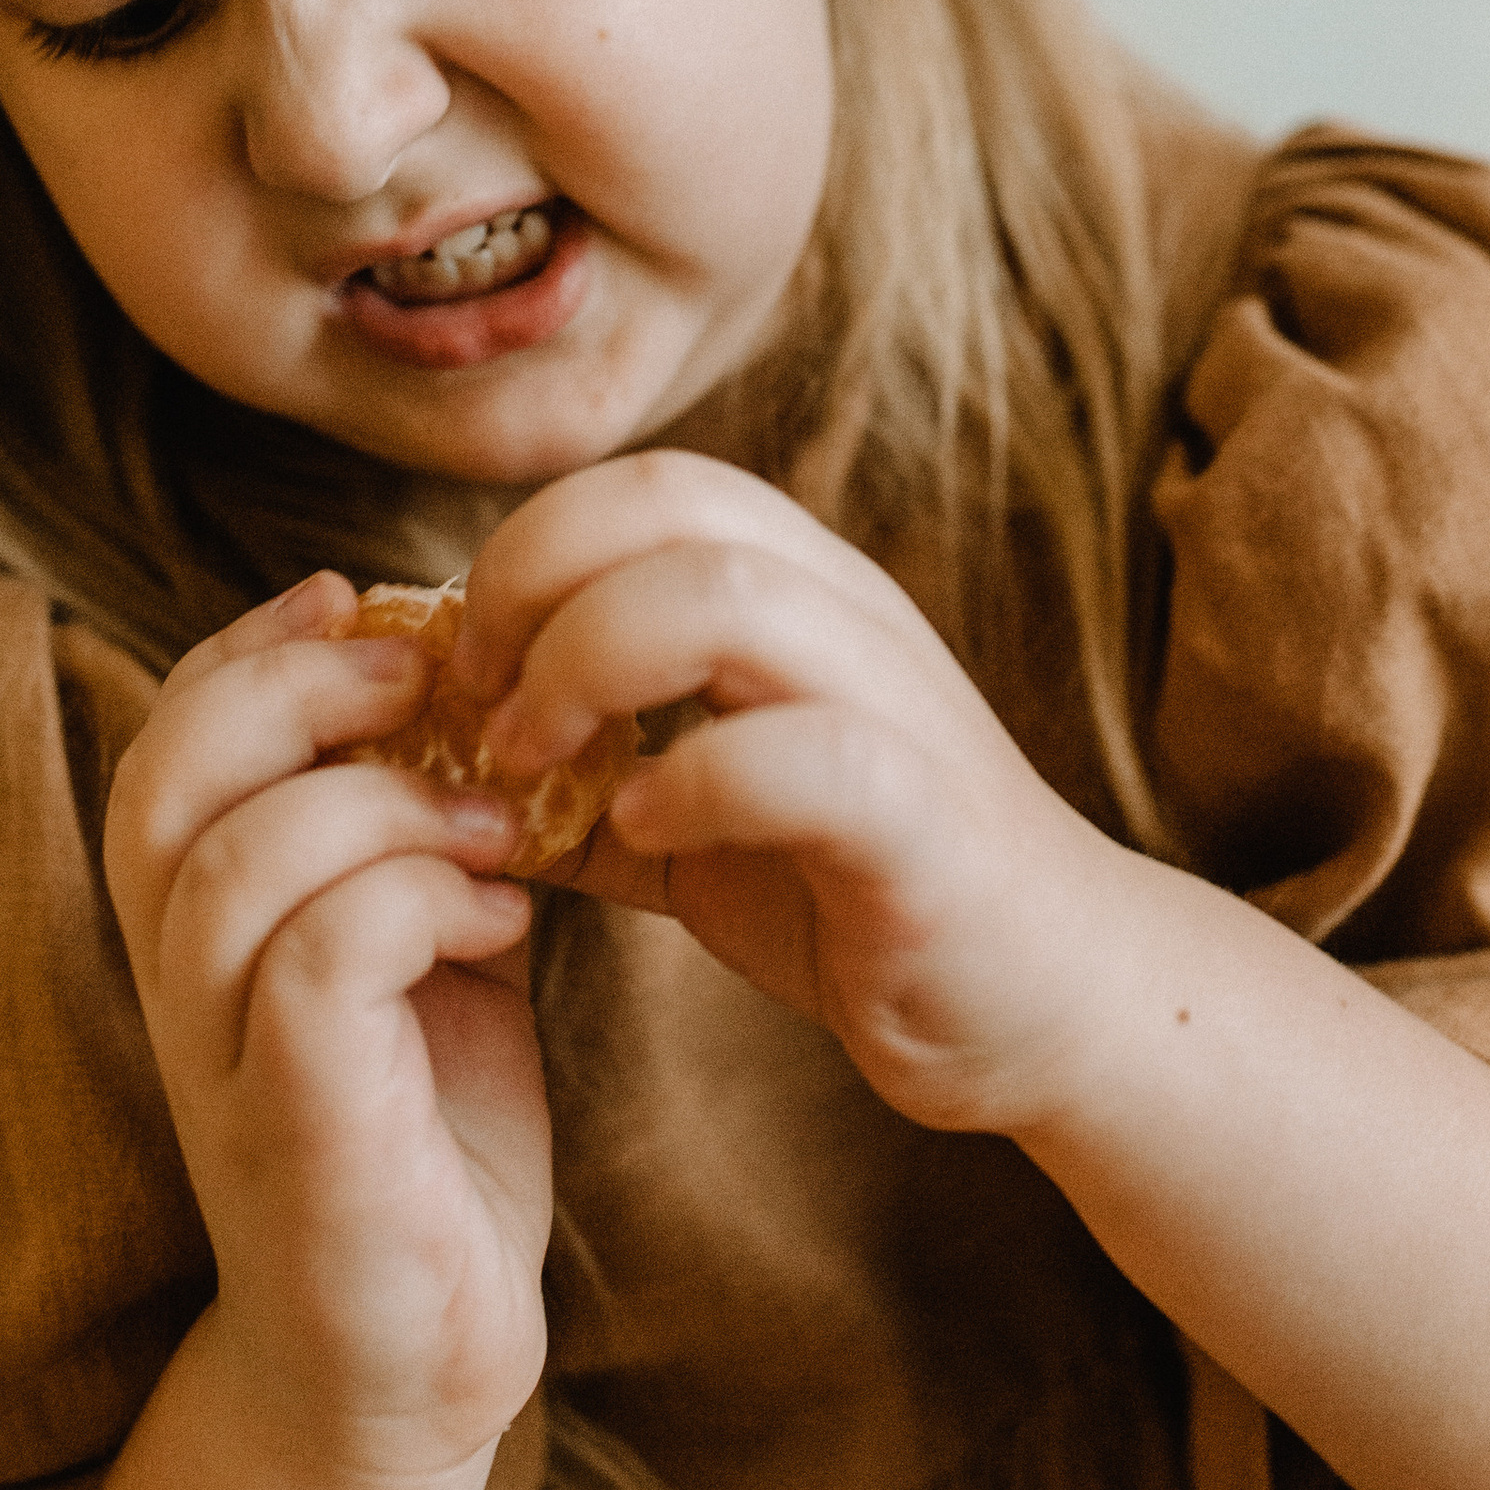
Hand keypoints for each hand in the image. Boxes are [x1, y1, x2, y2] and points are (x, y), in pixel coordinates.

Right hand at [102, 576, 551, 1480]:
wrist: (409, 1373)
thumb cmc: (422, 1147)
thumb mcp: (416, 955)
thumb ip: (410, 835)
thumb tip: (474, 678)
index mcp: (196, 926)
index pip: (168, 734)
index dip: (253, 644)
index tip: (368, 600)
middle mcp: (176, 987)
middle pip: (167, 774)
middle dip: (298, 688)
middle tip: (433, 676)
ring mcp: (221, 1067)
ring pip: (239, 860)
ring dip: (384, 805)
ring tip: (500, 825)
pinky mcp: (292, 1137)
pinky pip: (317, 964)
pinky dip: (418, 905)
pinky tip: (505, 926)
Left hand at [456, 453, 1106, 1139]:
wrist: (1051, 1008)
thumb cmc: (865, 899)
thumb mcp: (700, 824)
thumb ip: (589, 781)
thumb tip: (438, 768)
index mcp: (799, 594)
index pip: (646, 481)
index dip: (527, 548)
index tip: (465, 667)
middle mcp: (849, 620)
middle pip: (669, 501)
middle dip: (529, 580)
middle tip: (476, 702)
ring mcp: (894, 710)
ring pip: (728, 596)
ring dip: (586, 662)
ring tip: (531, 757)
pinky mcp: (923, 826)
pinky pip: (806, 756)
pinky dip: (697, 781)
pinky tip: (644, 830)